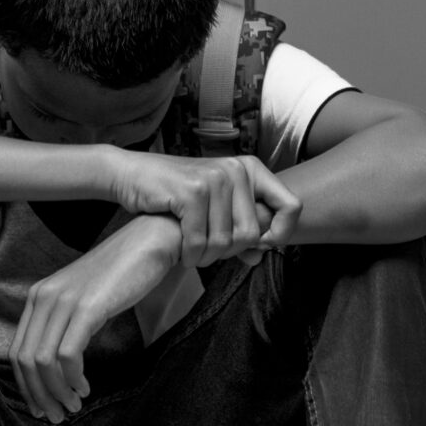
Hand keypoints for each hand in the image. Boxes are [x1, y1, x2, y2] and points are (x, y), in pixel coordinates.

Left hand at [11, 215, 184, 421]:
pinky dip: (73, 377)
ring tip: (74, 405)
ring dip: (57, 391)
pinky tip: (85, 387)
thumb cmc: (121, 275)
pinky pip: (67, 353)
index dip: (27, 385)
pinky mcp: (87, 307)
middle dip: (39, 395)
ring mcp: (63, 301)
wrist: (148, 244)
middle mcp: (44, 297)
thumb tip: (61, 367)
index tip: (42, 406)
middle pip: (26, 359)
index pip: (18, 350)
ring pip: (43, 361)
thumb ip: (66, 325)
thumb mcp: (83, 300)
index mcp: (39, 297)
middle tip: (57, 415)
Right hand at [103, 148, 300, 267]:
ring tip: (194, 252)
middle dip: (229, 252)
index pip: (292, 206)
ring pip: (225, 241)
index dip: (282, 234)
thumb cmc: (176, 194)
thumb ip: (240, 230)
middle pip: (252, 233)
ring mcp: (214, 178)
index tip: (260, 246)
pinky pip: (200, 241)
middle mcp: (237, 169)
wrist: (133, 174)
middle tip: (210, 252)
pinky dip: (190, 255)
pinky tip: (183, 253)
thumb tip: (260, 256)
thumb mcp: (215, 207)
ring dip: (207, 256)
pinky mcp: (191, 191)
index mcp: (251, 169)